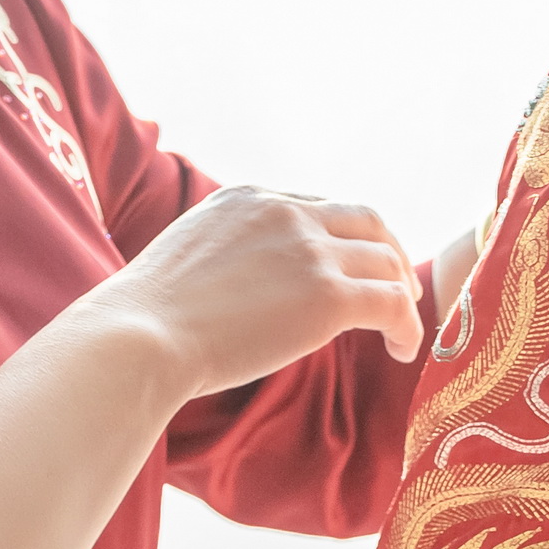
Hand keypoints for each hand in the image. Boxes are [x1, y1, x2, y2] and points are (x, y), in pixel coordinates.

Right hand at [98, 186, 421, 398]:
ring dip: (401, 294)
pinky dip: (407, 326)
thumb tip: (242, 286)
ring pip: (386, 261)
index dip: (344, 239)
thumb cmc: (146, 318)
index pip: (318, 207)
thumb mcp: (188, 255)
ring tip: (401, 327)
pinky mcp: (328, 296)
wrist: (140, 337)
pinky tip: (401, 351)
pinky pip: (392, 304)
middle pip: (366, 221)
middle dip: (389, 253)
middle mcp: (285, 212)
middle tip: (399, 287)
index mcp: (248, 197)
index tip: (352, 268)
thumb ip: (227, 253)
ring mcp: (309, 251)